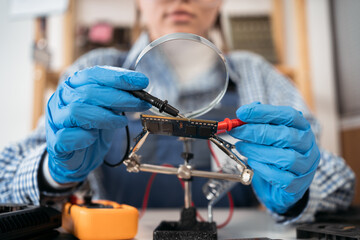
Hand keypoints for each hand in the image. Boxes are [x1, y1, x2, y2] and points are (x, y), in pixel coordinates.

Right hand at [46, 66, 150, 183]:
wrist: (75, 158)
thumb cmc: (91, 129)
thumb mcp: (107, 110)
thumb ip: (118, 101)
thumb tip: (140, 93)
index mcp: (73, 86)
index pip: (94, 74)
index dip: (119, 77)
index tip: (142, 82)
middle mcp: (61, 100)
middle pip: (88, 92)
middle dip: (120, 97)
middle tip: (141, 103)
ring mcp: (55, 120)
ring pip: (76, 111)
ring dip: (105, 116)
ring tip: (122, 122)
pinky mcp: (55, 143)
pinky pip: (66, 136)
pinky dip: (84, 137)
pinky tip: (94, 137)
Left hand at [229, 102, 319, 213]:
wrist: (282, 185)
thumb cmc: (275, 154)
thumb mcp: (269, 135)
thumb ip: (259, 123)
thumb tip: (243, 113)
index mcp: (302, 128)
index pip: (287, 115)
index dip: (263, 112)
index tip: (241, 113)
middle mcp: (307, 145)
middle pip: (285, 136)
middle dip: (256, 132)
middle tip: (237, 132)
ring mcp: (305, 166)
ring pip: (285, 157)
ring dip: (258, 151)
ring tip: (242, 148)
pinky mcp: (297, 185)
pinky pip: (281, 177)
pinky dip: (263, 169)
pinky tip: (252, 163)